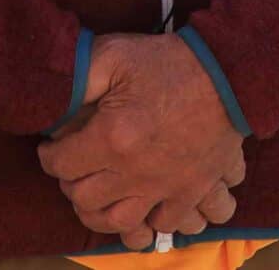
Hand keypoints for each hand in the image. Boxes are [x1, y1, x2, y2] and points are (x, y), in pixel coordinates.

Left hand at [39, 32, 246, 248]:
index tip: (52, 147)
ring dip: (103, 214)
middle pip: (85, 201)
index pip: (61, 165)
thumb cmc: (169, 61)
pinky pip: (165, 224)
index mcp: (112, 138)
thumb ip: (79, 77)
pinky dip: (151, 221)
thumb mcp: (115, 54)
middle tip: (73, 170)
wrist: (229, 71)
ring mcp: (165, 186)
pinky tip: (143, 206)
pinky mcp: (191, 190)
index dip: (49, 155)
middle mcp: (135, 172)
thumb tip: (53, 101)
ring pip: (121, 223)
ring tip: (101, 195)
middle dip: (71, 186)